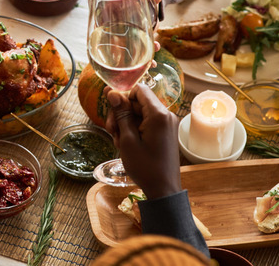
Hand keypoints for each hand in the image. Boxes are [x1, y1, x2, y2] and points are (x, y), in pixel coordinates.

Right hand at [105, 84, 180, 199]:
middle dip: (121, 113)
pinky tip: (126, 143)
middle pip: (137, 102)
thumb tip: (112, 92)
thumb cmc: (145, 166)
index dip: (123, 98)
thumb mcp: (127, 139)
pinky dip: (134, 129)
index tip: (113, 112)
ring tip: (118, 141)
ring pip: (139, 113)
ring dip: (125, 123)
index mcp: (158, 115)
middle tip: (111, 131)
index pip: (138, 90)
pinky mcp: (165, 132)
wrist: (163, 189)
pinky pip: (146, 122)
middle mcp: (166, 115)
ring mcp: (166, 124)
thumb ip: (121, 114)